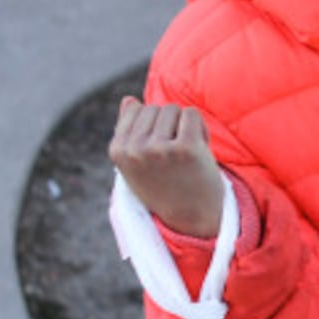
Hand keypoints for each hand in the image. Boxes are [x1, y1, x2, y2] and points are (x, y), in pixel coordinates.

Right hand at [108, 96, 224, 237]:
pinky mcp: (186, 148)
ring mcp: (160, 149)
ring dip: (184, 126)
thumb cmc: (165, 187)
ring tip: (186, 153)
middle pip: (156, 108)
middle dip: (169, 124)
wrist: (192, 218)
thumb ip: (129, 131)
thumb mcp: (137, 163)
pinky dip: (200, 128)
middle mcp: (135, 149)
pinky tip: (199, 151)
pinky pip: (192, 114)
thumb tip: (129, 100)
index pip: (135, 109)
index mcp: (118, 151)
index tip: (158, 148)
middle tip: (175, 154)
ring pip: (174, 109)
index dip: (152, 124)